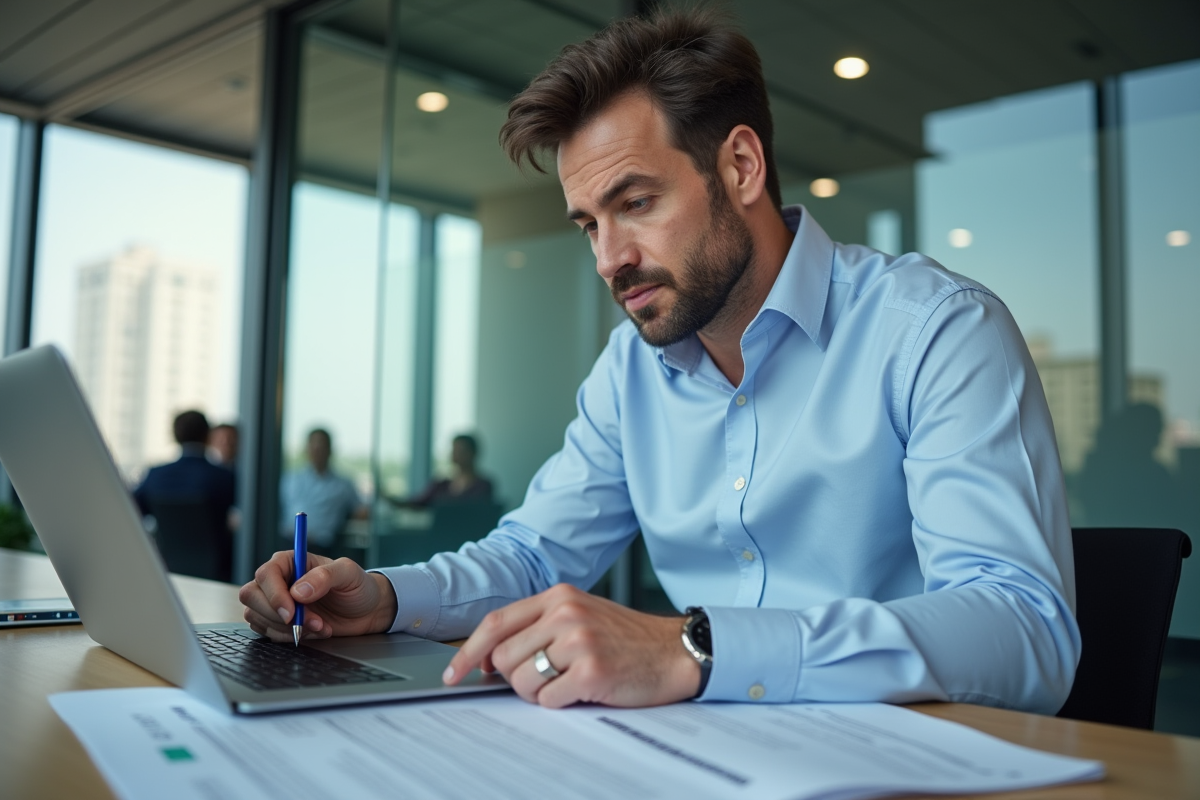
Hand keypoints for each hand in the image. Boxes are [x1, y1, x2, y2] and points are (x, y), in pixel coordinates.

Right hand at [238, 551, 397, 642]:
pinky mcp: (277, 622)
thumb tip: (298, 591)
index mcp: (290, 561)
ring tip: (320, 626)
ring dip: (287, 629)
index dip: (274, 595)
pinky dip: (289, 637)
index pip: (266, 575)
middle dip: (278, 615)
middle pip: (252, 596)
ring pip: (257, 617)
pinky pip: (267, 632)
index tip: (291, 613)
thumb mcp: (349, 574)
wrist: (366, 610)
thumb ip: (325, 576)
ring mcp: (275, 602)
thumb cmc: (357, 586)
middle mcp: (278, 580)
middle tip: (310, 622)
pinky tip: (313, 632)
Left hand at [444, 584, 699, 707]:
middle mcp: (565, 613)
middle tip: (547, 679)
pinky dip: (561, 703)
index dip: (470, 651)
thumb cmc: (626, 639)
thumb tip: (490, 658)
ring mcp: (578, 641)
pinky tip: (585, 690)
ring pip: (522, 681)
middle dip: (516, 678)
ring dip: (540, 693)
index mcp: (558, 596)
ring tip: (570, 682)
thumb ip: (538, 627)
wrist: (674, 652)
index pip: (497, 623)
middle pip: (505, 658)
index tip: (454, 672)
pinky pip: (549, 700)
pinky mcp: (591, 671)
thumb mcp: (581, 615)